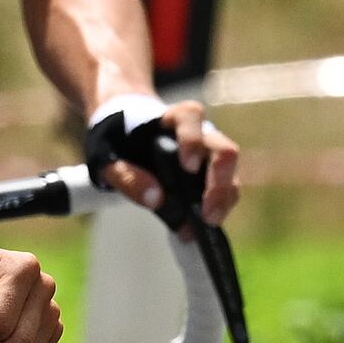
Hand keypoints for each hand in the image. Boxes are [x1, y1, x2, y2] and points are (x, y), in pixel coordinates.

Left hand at [85, 93, 243, 221]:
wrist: (129, 140)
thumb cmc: (122, 143)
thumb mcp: (112, 158)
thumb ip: (127, 176)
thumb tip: (155, 199)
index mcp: (178, 117)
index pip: (191, 118)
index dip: (192, 141)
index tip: (187, 167)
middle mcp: (204, 133)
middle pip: (225, 151)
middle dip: (220, 183)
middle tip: (207, 213)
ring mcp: (213, 155)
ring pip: (231, 175)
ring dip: (223, 200)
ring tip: (208, 223)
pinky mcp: (214, 175)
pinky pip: (226, 190)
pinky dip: (218, 208)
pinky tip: (204, 225)